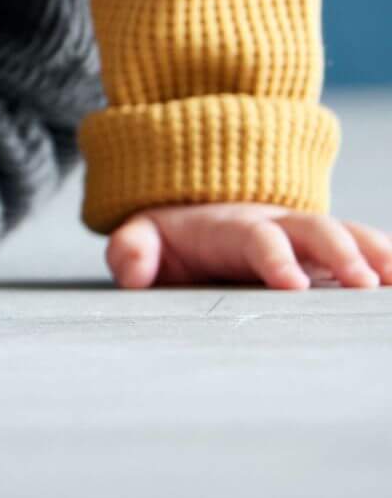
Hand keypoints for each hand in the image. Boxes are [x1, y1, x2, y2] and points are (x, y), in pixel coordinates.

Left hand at [106, 202, 391, 290]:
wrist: (199, 213)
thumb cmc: (172, 238)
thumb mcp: (142, 236)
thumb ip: (131, 249)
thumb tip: (131, 273)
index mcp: (232, 227)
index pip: (257, 237)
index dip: (274, 257)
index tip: (292, 284)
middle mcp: (278, 225)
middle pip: (314, 230)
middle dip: (339, 253)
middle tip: (362, 284)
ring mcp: (308, 238)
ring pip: (350, 234)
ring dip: (376, 253)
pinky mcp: (329, 254)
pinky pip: (367, 247)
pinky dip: (388, 258)